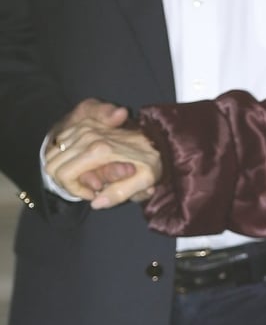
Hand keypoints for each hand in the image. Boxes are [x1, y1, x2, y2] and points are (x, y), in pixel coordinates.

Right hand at [45, 113, 162, 208]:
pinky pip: (57, 142)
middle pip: (53, 165)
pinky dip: (63, 154)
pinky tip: (81, 160)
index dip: (75, 190)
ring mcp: (81, 127)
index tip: (93, 194)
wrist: (154, 135)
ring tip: (85, 174)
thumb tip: (96, 203)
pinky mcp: (79, 121)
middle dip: (67, 180)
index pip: (64, 175)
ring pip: (51, 153)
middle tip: (90, 186)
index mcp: (99, 150)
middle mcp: (86, 136)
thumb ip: (120, 193)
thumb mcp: (145, 180)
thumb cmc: (150, 160)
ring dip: (63, 167)